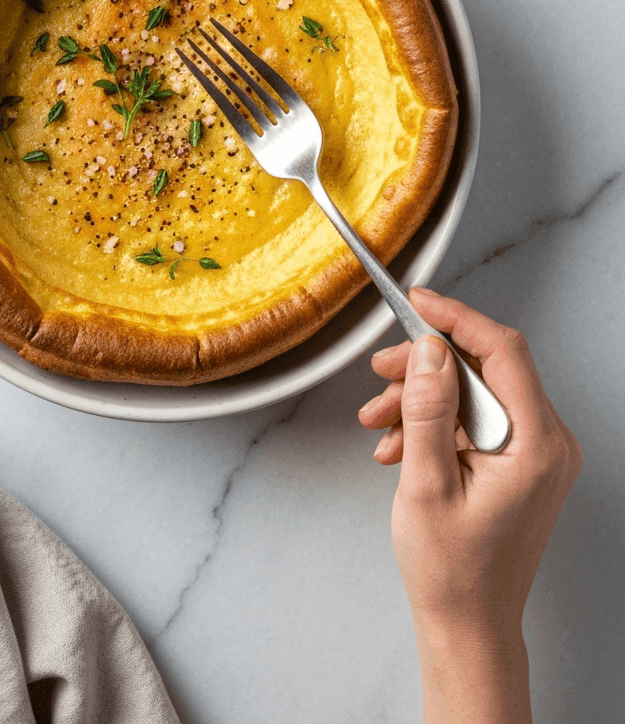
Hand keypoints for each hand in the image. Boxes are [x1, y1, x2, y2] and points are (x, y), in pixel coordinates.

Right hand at [357, 288, 581, 722]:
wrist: (468, 625)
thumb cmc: (452, 571)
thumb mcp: (426, 484)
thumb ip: (427, 410)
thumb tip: (426, 349)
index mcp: (536, 445)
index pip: (504, 351)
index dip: (456, 318)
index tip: (417, 301)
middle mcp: (547, 443)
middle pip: (486, 367)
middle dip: (426, 364)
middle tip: (380, 371)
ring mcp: (535, 454)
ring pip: (475, 392)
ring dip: (422, 396)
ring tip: (379, 420)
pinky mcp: (519, 463)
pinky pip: (475, 419)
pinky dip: (435, 422)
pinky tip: (398, 444)